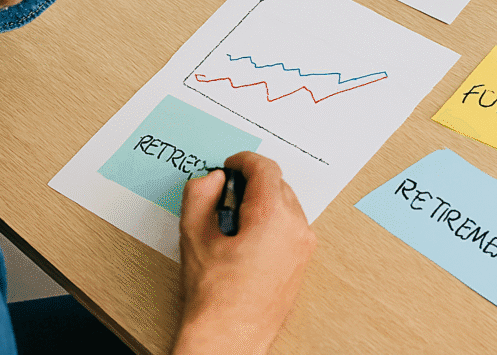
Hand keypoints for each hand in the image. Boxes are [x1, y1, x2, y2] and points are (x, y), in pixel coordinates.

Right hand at [173, 152, 315, 354]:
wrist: (230, 335)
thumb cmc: (214, 293)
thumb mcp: (194, 233)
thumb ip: (200, 192)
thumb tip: (214, 177)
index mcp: (271, 215)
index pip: (264, 167)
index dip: (243, 161)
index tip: (230, 166)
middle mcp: (295, 226)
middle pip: (276, 183)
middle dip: (251, 184)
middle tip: (224, 198)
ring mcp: (303, 245)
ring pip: (285, 203)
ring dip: (262, 202)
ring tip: (234, 224)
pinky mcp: (303, 259)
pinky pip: (290, 224)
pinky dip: (272, 221)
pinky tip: (248, 239)